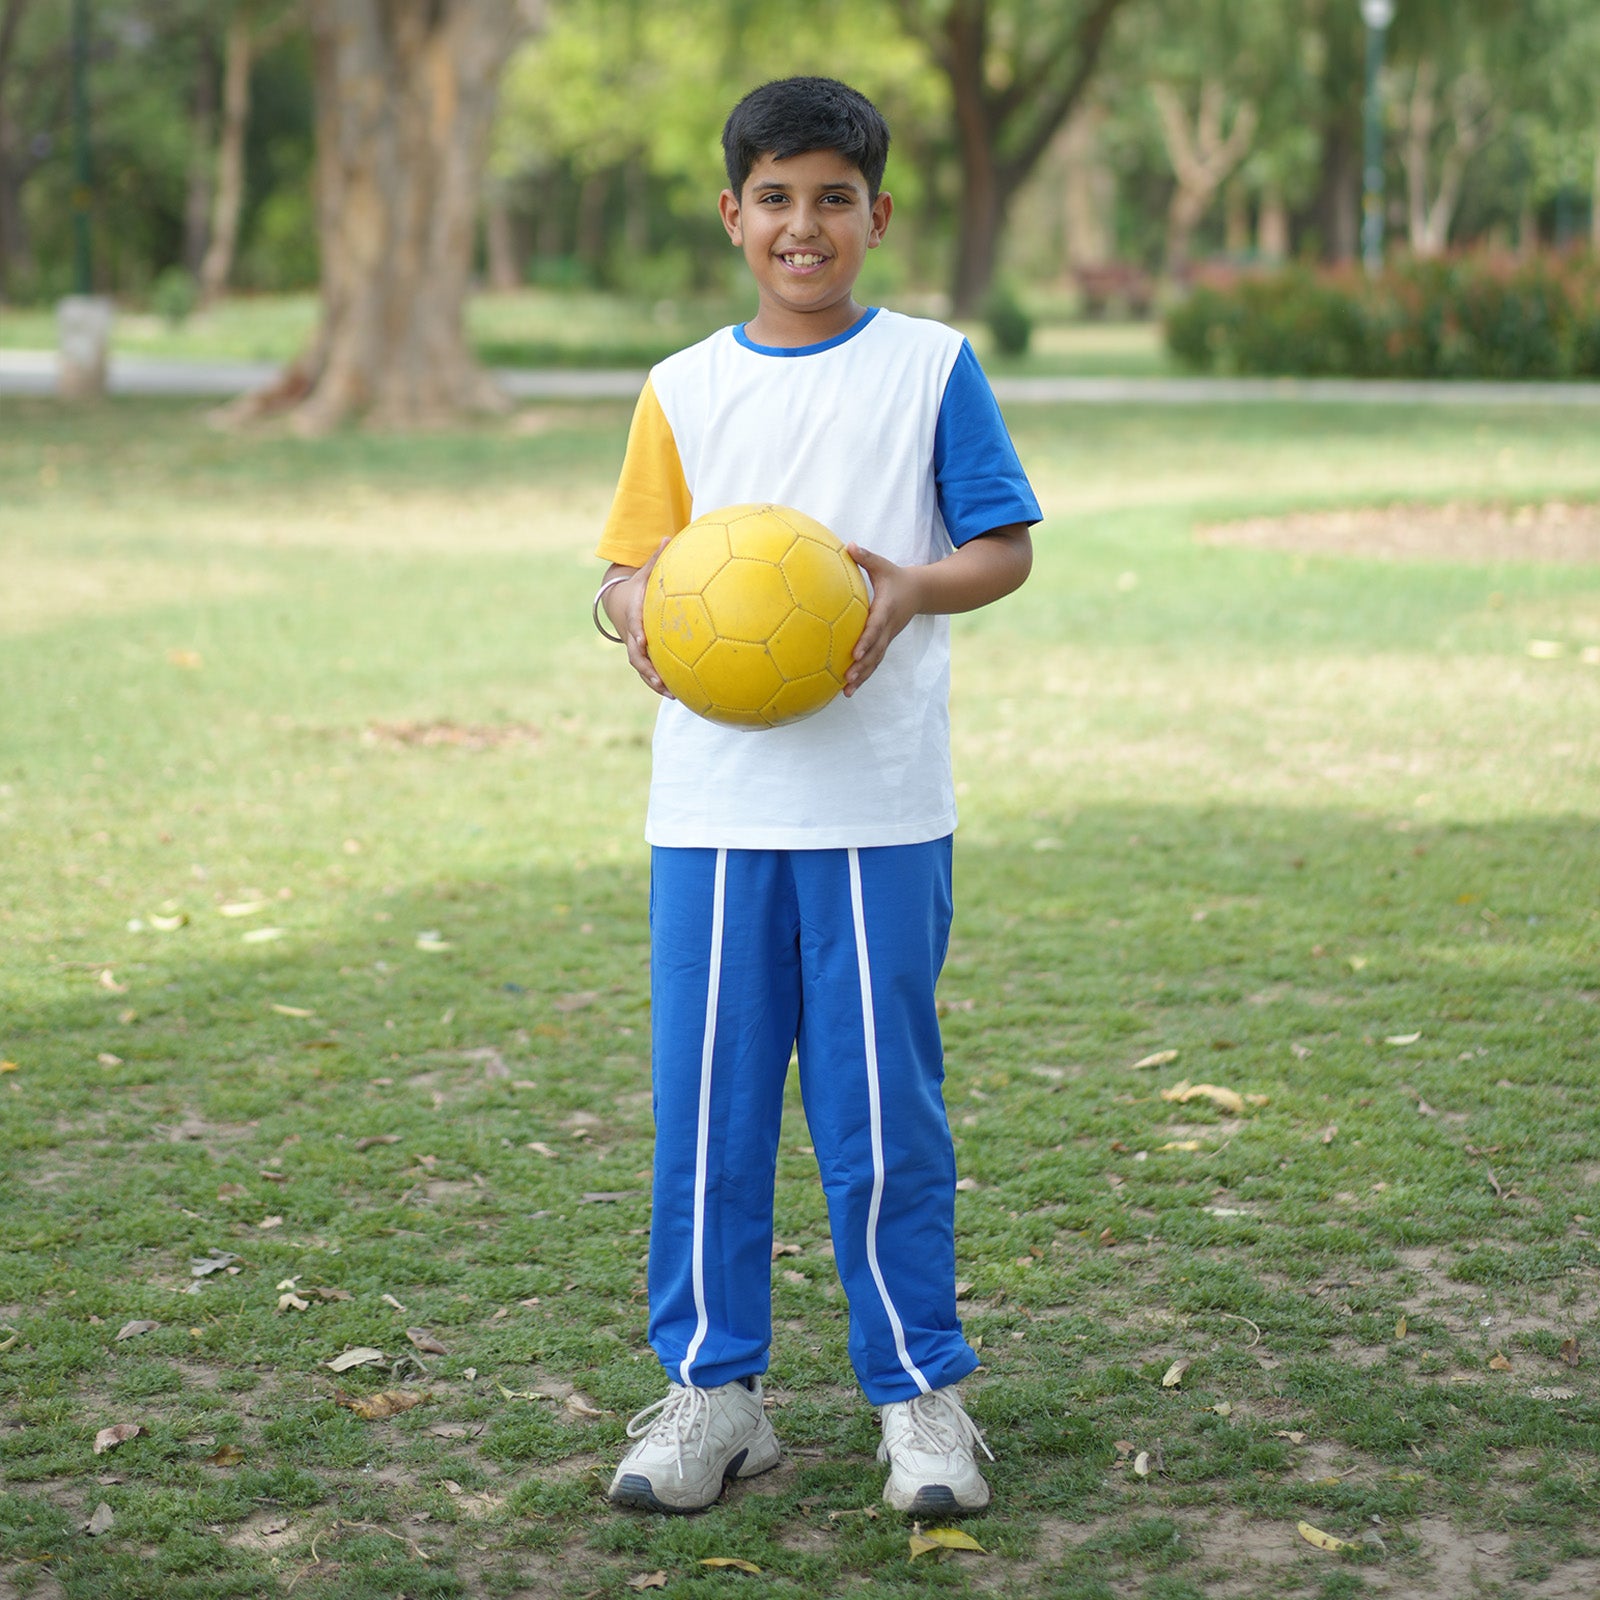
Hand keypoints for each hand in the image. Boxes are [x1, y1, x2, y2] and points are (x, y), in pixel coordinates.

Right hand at [606, 540, 672, 696]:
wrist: (618, 603)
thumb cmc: (637, 587)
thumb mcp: (644, 573)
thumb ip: (656, 559)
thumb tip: (669, 535)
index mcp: (633, 615)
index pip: (633, 624)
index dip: (637, 632)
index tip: (644, 641)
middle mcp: (632, 635)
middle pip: (635, 655)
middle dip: (646, 668)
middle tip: (659, 679)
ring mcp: (635, 648)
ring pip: (642, 668)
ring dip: (655, 682)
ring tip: (672, 694)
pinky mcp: (642, 656)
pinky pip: (650, 672)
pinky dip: (660, 683)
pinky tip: (679, 694)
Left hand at [843, 543, 923, 695]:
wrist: (920, 592)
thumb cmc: (896, 576)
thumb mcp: (882, 565)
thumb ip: (865, 557)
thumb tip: (848, 545)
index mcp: (886, 610)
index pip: (875, 627)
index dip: (866, 640)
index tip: (855, 652)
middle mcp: (888, 628)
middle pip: (875, 651)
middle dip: (862, 666)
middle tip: (848, 679)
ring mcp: (887, 638)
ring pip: (875, 661)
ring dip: (862, 677)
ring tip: (846, 692)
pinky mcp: (884, 643)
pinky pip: (874, 662)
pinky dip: (863, 676)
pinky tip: (848, 690)